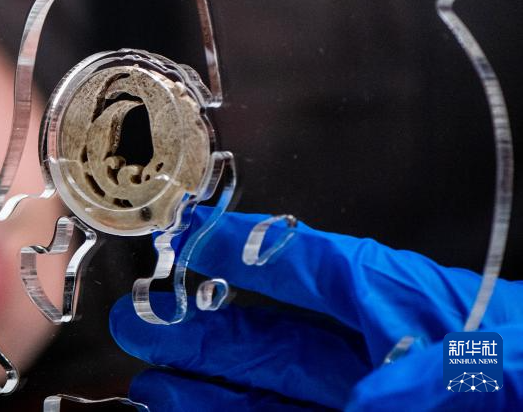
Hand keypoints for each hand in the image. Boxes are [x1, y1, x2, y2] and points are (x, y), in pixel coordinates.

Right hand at [109, 207, 521, 409]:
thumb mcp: (494, 368)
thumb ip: (426, 374)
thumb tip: (369, 397)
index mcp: (408, 308)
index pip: (311, 266)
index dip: (244, 247)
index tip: (191, 234)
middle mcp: (381, 361)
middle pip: (274, 337)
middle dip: (202, 324)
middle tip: (142, 316)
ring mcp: (369, 407)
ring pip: (269, 396)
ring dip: (205, 387)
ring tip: (152, 380)